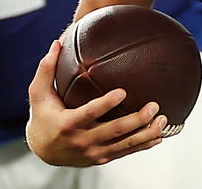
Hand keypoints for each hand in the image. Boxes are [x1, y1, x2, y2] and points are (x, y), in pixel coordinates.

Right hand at [26, 40, 166, 165]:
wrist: (43, 151)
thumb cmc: (42, 115)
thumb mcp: (38, 93)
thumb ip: (46, 69)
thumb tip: (56, 43)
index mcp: (68, 123)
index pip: (90, 113)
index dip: (107, 104)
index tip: (123, 91)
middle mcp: (82, 140)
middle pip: (114, 131)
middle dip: (137, 119)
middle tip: (154, 106)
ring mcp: (93, 152)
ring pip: (124, 144)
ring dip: (146, 133)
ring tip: (163, 120)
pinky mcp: (101, 158)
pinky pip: (125, 152)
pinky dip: (143, 145)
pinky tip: (159, 136)